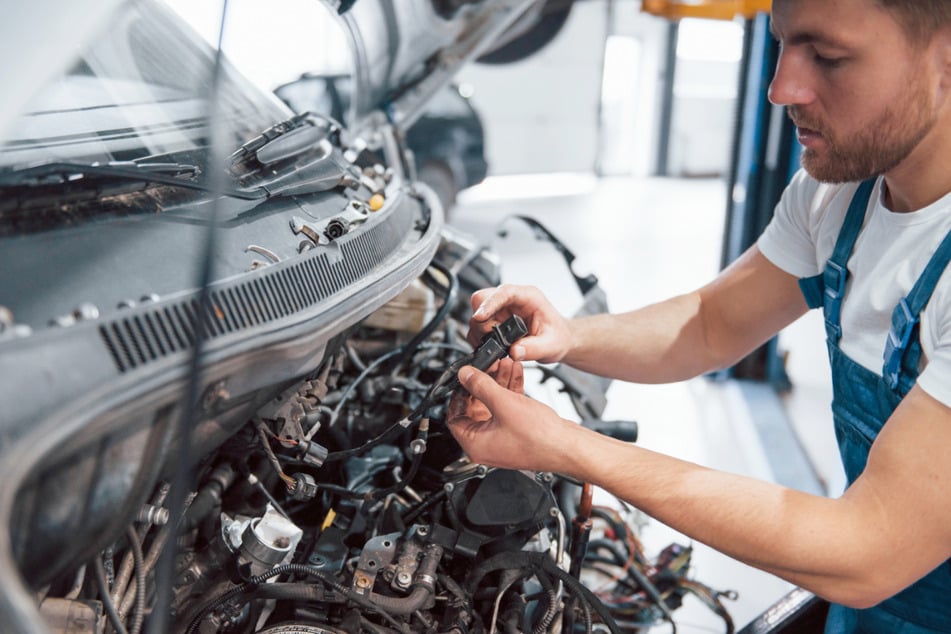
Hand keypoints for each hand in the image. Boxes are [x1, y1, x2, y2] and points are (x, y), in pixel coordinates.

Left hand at [446, 358, 572, 472]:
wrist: (568, 447)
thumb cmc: (539, 438)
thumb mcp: (504, 404)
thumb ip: (480, 386)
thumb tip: (464, 376)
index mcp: (475, 445)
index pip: (454, 416)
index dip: (458, 393)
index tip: (465, 378)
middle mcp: (486, 444)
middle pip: (475, 407)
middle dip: (483, 382)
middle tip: (489, 366)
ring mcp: (502, 438)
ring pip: (493, 404)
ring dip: (499, 382)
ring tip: (505, 364)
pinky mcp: (516, 431)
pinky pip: (506, 408)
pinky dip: (510, 390)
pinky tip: (516, 374)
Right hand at [469, 284, 571, 363]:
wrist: (559, 341)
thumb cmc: (558, 336)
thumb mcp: (551, 345)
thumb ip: (533, 349)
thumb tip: (514, 351)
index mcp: (528, 297)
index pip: (504, 292)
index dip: (489, 303)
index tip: (480, 317)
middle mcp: (512, 300)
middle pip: (483, 299)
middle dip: (482, 320)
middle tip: (491, 338)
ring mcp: (501, 310)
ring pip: (477, 313)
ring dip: (480, 332)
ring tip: (496, 347)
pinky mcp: (495, 321)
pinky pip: (478, 326)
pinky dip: (480, 338)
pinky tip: (493, 348)